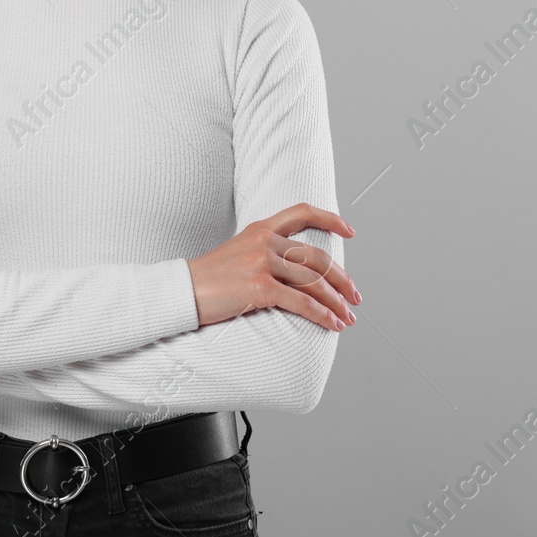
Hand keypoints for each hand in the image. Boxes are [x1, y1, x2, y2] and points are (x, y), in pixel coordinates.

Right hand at [186, 203, 358, 331]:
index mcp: (260, 229)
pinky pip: (301, 302)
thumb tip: (296, 273)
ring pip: (313, 281)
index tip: (350, 231)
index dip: (330, 219)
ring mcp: (261, 262)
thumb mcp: (238, 254)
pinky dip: (321, 315)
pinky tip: (331, 324)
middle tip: (355, 296)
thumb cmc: (208, 280)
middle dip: (342, 279)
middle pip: (317, 257)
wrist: (181, 291)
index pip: (302, 212)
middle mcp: (264, 241)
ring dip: (336, 302)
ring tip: (347, 317)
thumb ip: (265, 254)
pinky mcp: (259, 287)